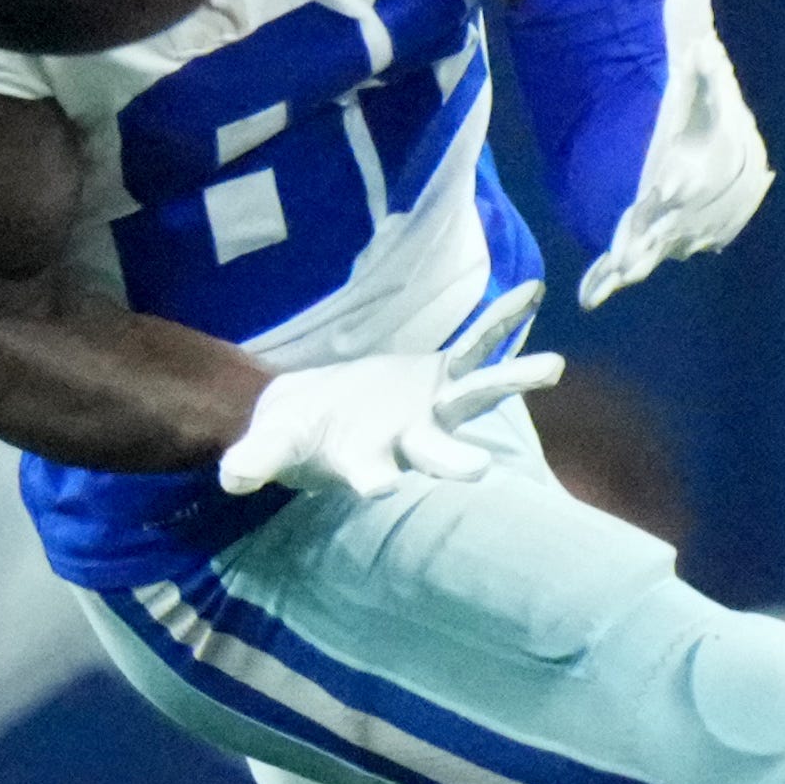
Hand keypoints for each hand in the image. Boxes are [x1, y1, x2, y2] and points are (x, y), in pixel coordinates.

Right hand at [217, 283, 562, 497]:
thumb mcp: (268, 446)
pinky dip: (501, 322)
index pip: (368, 476)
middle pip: (437, 452)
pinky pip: (474, 346)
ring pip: (474, 395)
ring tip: (554, 367)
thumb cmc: (293, 437)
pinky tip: (531, 294)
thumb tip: (230, 478)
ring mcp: (432, 409)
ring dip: (512, 380)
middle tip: (480, 470)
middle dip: (457, 461)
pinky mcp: (439, 375)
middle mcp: (410, 443)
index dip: (373, 481)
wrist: (317, 416)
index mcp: (365, 464)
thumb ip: (254, 459)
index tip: (378, 489)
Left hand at [575, 0, 774, 309]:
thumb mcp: (682, 34)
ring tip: (618, 267)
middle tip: (645, 220)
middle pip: (685, 204)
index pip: (704, 153)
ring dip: (638, 253)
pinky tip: (588, 293)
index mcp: (712, 136)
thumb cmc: (682, 80)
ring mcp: (677, 210)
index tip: (666, 178)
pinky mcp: (647, 227)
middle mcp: (701, 179)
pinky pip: (630, 255)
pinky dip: (610, 275)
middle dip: (666, 217)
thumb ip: (688, 4)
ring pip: (660, 238)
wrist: (683, 127)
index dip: (686, 169)